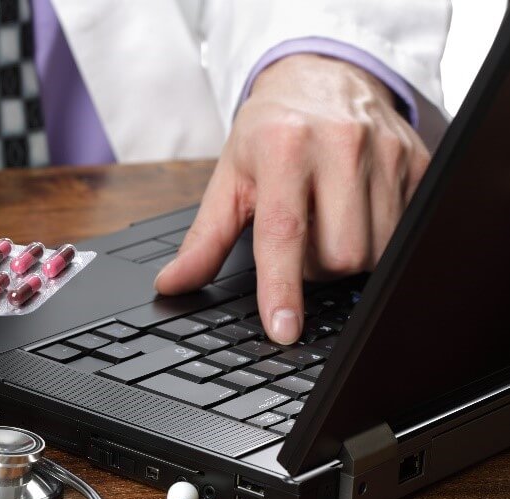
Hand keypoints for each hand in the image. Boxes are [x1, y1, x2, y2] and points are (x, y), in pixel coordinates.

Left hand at [155, 55, 429, 343]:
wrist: (321, 76)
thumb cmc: (270, 131)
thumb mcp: (229, 178)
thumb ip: (203, 239)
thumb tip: (173, 284)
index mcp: (284, 146)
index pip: (284, 232)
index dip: (282, 288)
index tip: (283, 329)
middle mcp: (340, 144)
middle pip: (340, 254)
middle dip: (315, 268)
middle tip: (300, 241)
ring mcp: (386, 152)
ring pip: (376, 250)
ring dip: (347, 256)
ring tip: (326, 224)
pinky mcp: (417, 161)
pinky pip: (406, 230)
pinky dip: (377, 238)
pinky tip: (357, 213)